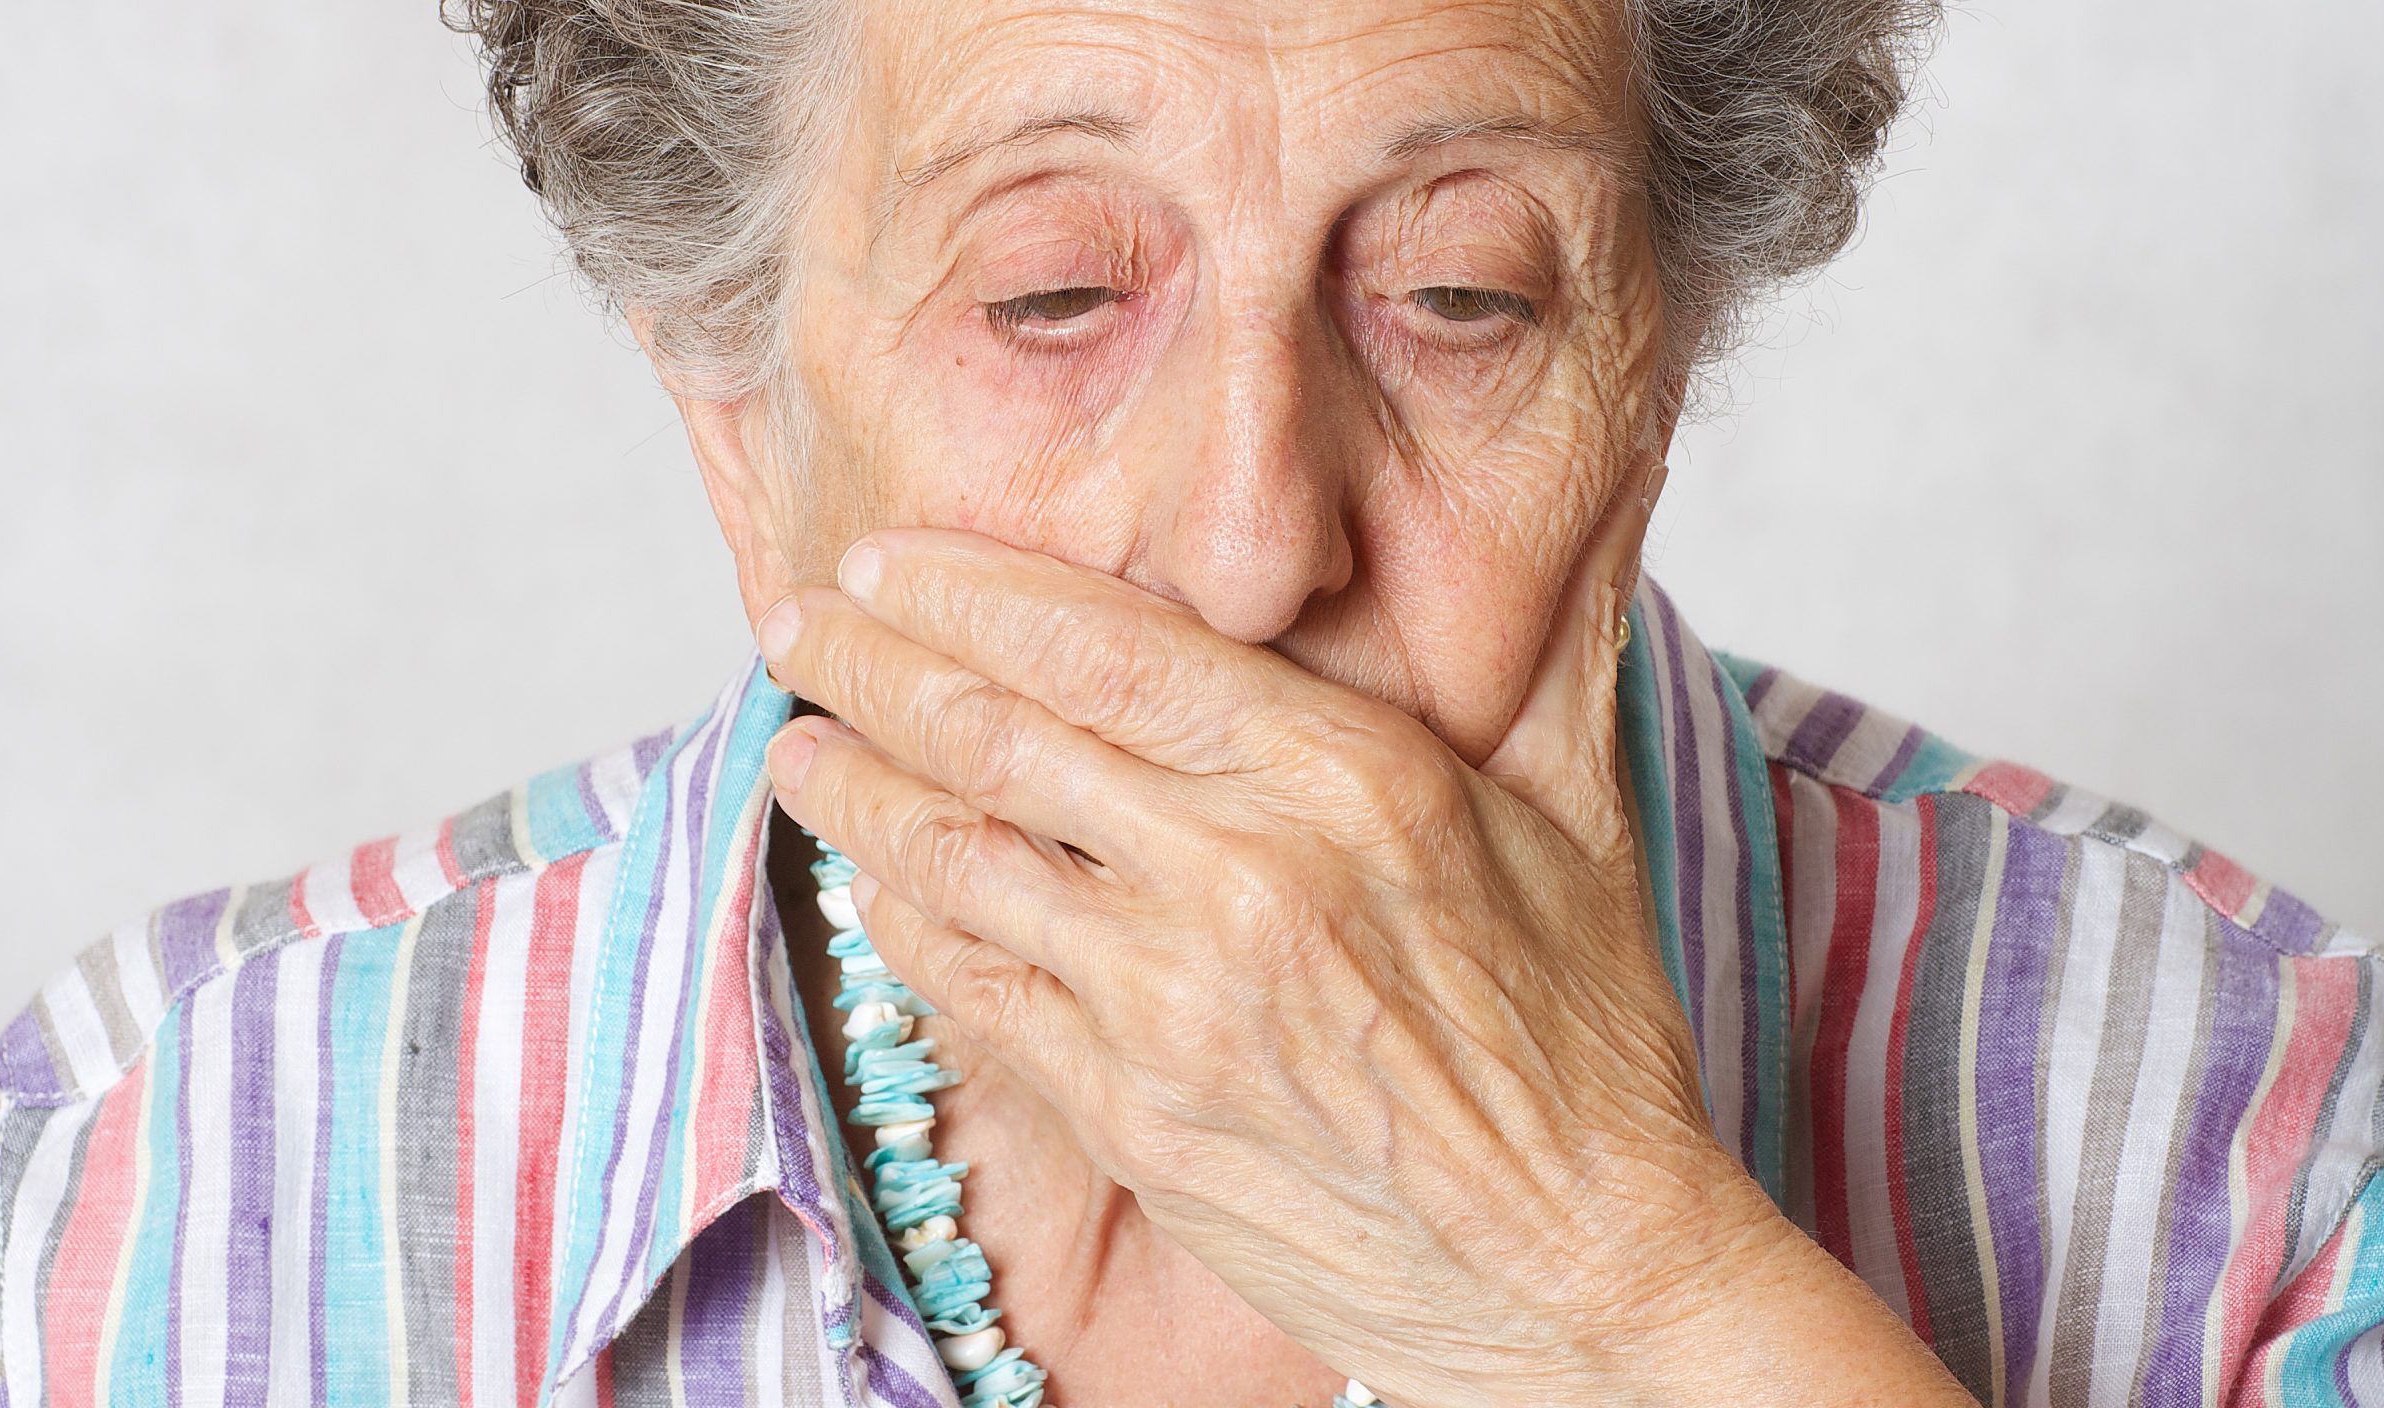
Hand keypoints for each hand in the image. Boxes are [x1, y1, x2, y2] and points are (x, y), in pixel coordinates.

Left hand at [757, 503, 1966, 1407]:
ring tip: (794, 740)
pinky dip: (906, 922)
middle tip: (791, 618)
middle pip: (996, 733)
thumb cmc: (1587, 1047)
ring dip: (850, 789)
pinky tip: (874, 882)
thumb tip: (1592, 492)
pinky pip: (974, 989)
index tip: (884, 555)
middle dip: (868, 662)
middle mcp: (1236, 875)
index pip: (1104, 645)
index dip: (968, 588)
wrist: (1577, 1271)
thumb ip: (1545, 651)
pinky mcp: (1128, 1113)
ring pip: (955, 858)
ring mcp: (1167, 1002)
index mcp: (1344, 778)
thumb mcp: (1582, 820)